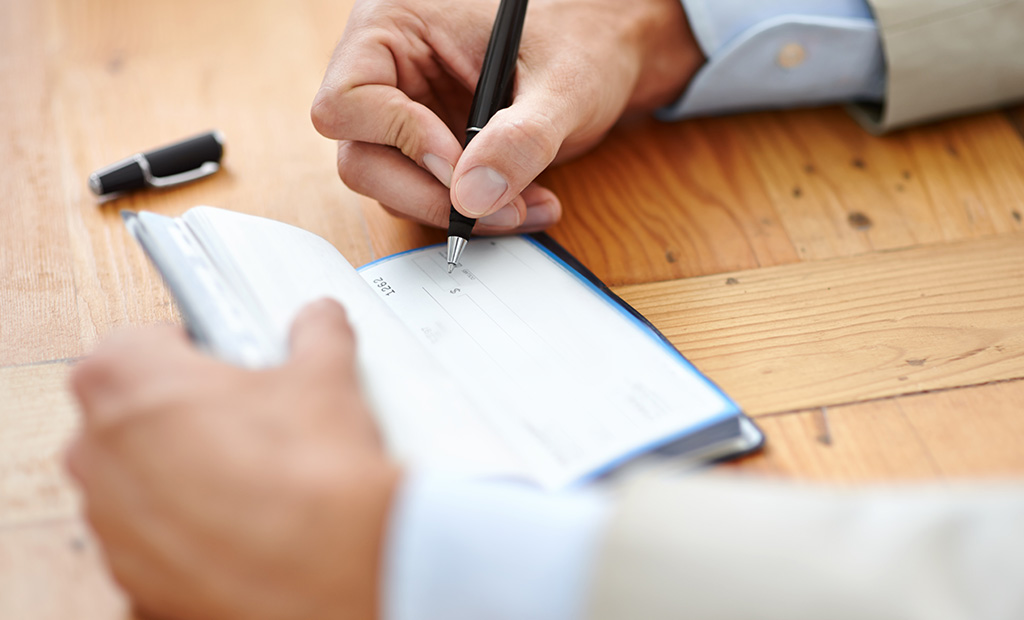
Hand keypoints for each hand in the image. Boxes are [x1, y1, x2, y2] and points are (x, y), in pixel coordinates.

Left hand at [66, 300, 397, 619]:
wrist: (331, 565)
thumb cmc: (309, 472)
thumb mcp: (324, 376)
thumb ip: (315, 335)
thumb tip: (319, 324)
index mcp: (126, 380)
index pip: (137, 341)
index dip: (188, 348)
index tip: (223, 360)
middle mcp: (98, 451)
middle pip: (129, 412)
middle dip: (180, 412)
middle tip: (244, 417)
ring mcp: (110, 521)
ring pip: (137, 480)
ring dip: (180, 473)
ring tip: (253, 475)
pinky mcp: (133, 575)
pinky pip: (154, 538)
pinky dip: (188, 530)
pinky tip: (246, 522)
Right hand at [311, 0, 702, 233]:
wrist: (612, 44)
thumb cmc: (586, 35)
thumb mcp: (563, 83)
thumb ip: (521, 139)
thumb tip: (472, 199)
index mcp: (395, 25)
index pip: (346, 103)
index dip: (401, 142)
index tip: (461, 164)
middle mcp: (389, 70)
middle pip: (362, 157)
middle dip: (431, 195)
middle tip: (499, 210)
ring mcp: (407, 111)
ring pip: (393, 186)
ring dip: (458, 211)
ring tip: (527, 206)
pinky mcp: (432, 146)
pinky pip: (428, 194)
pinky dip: (472, 210)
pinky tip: (521, 203)